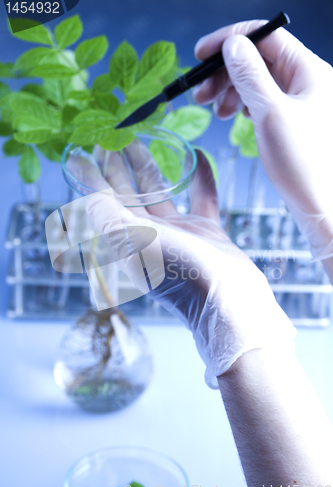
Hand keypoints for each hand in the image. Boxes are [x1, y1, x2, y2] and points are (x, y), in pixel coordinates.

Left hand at [67, 140, 295, 387]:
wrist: (228, 300)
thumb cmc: (178, 273)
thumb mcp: (131, 240)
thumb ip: (104, 210)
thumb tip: (82, 182)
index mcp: (126, 240)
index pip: (103, 201)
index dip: (93, 175)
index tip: (86, 147)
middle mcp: (149, 237)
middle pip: (128, 193)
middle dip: (118, 165)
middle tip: (114, 135)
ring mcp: (179, 234)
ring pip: (160, 193)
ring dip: (150, 166)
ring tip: (142, 138)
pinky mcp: (206, 233)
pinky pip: (201, 198)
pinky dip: (199, 177)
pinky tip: (197, 154)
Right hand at [193, 20, 332, 260]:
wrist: (319, 202)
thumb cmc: (302, 163)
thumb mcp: (270, 114)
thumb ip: (250, 75)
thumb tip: (232, 44)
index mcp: (309, 70)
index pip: (266, 36)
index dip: (230, 39)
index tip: (201, 53)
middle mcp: (307, 80)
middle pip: (259, 59)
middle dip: (225, 72)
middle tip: (201, 94)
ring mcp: (300, 99)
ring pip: (258, 80)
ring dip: (231, 90)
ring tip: (215, 112)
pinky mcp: (292, 118)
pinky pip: (263, 100)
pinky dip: (243, 105)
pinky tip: (234, 117)